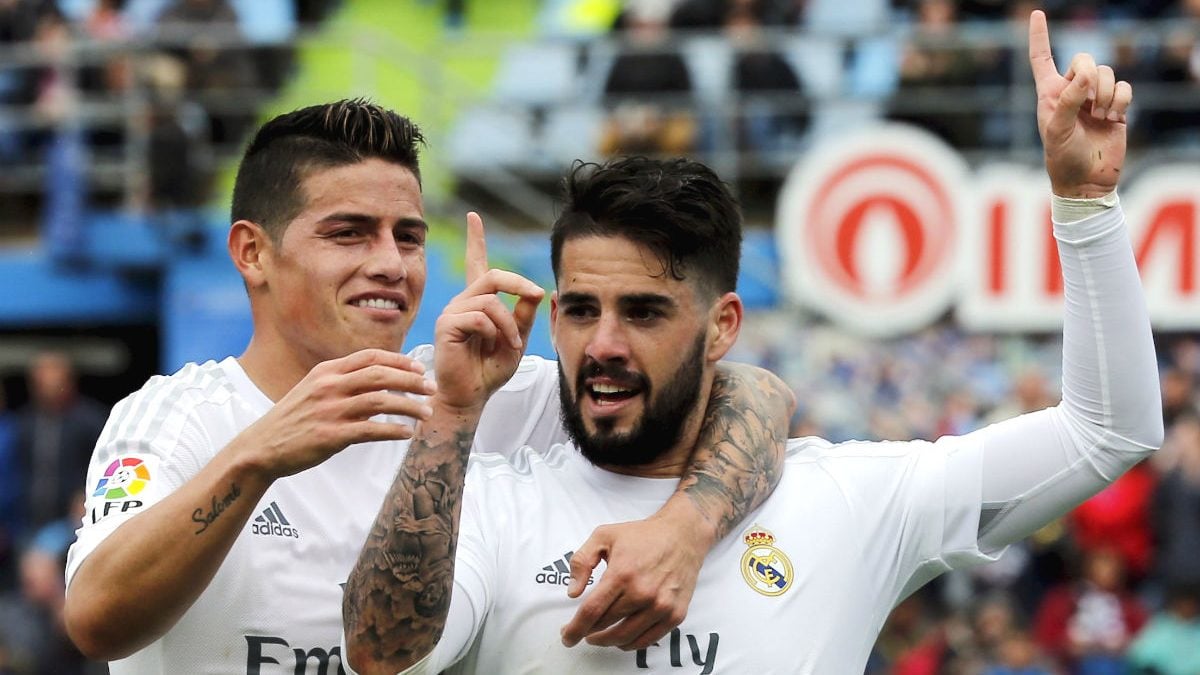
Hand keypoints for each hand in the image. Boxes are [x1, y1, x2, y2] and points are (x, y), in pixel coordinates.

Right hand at [245, 349, 436, 478]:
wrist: (260, 447)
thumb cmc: (292, 419)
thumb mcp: (313, 389)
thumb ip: (342, 381)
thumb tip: (379, 379)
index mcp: (326, 371)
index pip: (370, 357)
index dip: (399, 360)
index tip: (419, 367)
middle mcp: (329, 386)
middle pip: (380, 375)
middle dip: (411, 380)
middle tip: (432, 388)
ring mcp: (330, 411)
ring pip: (381, 402)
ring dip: (409, 406)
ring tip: (427, 413)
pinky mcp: (331, 436)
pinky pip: (371, 431)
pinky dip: (393, 431)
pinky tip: (407, 433)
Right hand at [432, 212, 543, 410]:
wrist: (471, 396)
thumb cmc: (490, 370)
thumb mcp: (517, 340)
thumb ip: (525, 316)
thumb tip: (536, 290)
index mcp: (479, 303)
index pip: (477, 264)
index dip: (475, 240)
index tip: (473, 216)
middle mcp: (463, 302)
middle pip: (493, 276)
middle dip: (519, 283)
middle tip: (535, 295)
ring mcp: (452, 312)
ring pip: (489, 300)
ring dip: (509, 323)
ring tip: (512, 344)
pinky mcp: (446, 325)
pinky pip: (478, 316)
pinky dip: (494, 331)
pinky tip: (493, 346)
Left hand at [560, 511, 706, 650]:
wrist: (682, 535)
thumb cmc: (642, 535)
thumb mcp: (603, 536)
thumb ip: (582, 561)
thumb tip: (573, 592)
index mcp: (622, 573)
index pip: (592, 611)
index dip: (575, 628)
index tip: (567, 636)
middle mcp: (642, 593)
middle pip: (606, 625)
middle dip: (587, 632)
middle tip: (580, 631)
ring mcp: (661, 606)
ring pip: (624, 638)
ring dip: (606, 641)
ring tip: (597, 636)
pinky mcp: (675, 615)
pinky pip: (646, 641)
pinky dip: (629, 644)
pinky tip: (620, 638)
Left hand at [1028, 9, 1131, 197]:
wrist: (1086, 180)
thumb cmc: (1062, 158)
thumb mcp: (1057, 130)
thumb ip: (1068, 100)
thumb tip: (1085, 74)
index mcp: (1049, 93)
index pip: (1042, 57)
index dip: (1040, 36)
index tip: (1037, 14)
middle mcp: (1071, 91)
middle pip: (1084, 59)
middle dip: (1090, 75)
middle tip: (1089, 102)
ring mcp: (1094, 98)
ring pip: (1107, 73)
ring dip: (1105, 94)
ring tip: (1099, 117)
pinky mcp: (1115, 107)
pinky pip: (1124, 88)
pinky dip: (1120, 101)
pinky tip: (1113, 119)